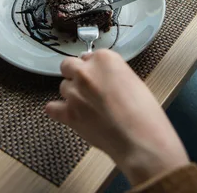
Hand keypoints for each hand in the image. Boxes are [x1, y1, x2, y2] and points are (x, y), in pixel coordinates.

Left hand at [46, 50, 188, 185]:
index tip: (98, 76)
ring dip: (72, 94)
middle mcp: (86, 72)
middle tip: (88, 87)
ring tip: (88, 107)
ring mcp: (74, 93)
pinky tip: (66, 113)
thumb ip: (112, 74)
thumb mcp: (132, 81)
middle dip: (76, 75)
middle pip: (69, 66)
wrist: (140, 139)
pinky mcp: (68, 113)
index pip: (89, 56)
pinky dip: (57, 110)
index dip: (93, 68)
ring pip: (63, 87)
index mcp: (105, 59)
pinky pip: (52, 107)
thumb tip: (102, 78)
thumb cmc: (144, 114)